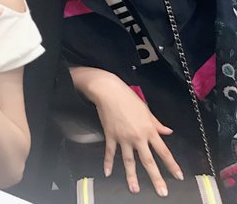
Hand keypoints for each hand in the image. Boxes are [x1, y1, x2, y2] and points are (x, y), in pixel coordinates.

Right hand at [92, 77, 183, 196]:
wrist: (109, 92)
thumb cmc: (128, 98)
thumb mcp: (147, 111)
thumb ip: (157, 124)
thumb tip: (168, 132)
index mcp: (149, 130)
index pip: (163, 151)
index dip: (172, 165)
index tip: (178, 176)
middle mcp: (138, 137)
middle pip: (148, 161)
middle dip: (156, 178)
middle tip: (161, 192)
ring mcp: (123, 138)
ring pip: (129, 161)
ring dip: (132, 176)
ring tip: (134, 189)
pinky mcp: (111, 136)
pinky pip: (110, 152)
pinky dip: (108, 163)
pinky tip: (107, 172)